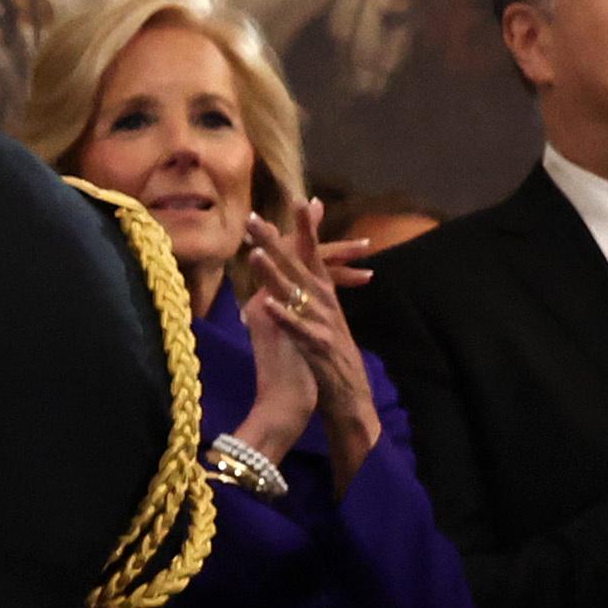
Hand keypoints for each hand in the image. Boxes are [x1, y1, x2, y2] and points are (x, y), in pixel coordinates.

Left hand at [241, 202, 382, 493]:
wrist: (353, 407)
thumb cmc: (330, 367)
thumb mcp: (317, 330)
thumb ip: (303, 305)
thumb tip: (280, 287)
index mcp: (326, 302)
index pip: (314, 259)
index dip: (305, 230)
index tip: (297, 200)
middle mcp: (328, 309)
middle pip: (302, 269)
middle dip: (278, 242)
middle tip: (254, 218)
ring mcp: (326, 329)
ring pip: (299, 296)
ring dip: (277, 274)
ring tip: (255, 253)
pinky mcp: (321, 353)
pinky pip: (301, 333)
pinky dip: (286, 318)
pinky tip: (268, 305)